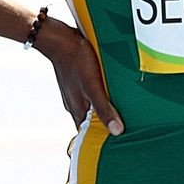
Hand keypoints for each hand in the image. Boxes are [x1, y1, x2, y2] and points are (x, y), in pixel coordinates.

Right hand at [34, 16, 122, 134]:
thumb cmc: (76, 60)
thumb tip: (116, 131)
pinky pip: (90, 93)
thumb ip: (103, 108)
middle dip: (105, 124)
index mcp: (76, 109)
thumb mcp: (93, 86)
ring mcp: (74, 92)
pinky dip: (100, 95)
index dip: (100, 140)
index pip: (87, 134)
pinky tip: (109, 90)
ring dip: (103, 109)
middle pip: (90, 121)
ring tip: (121, 108)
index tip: (116, 144)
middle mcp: (74, 103)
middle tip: (124, 126)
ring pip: (90, 106)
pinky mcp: (77, 80)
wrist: (59, 38)